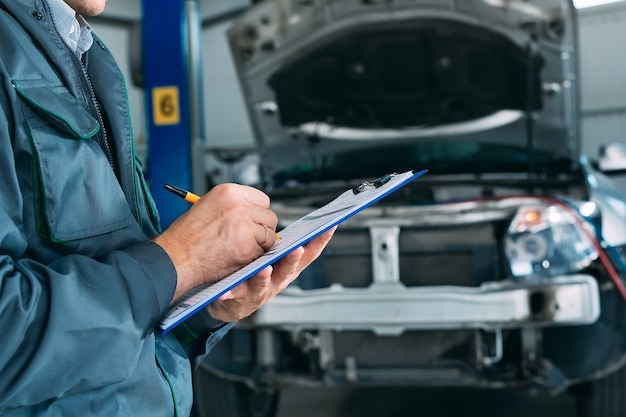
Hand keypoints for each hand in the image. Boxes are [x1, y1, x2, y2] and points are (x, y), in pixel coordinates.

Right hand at [153, 183, 278, 302]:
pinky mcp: (248, 245)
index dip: (258, 213)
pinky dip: (255, 256)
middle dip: (262, 229)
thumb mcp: (207, 207)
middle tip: (249, 239)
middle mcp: (239, 204)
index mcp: (228, 192)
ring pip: (270, 234)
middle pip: (269, 216)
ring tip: (241, 248)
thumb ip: (232, 206)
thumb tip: (253, 213)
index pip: (262, 199)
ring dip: (260, 244)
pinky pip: (264, 250)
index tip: (252, 222)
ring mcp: (245, 224)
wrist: (176, 258)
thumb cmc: (186, 237)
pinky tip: (238, 256)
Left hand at [207, 227, 335, 322]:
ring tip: (264, 268)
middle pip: (288, 269)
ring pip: (263, 282)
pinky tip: (224, 291)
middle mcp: (278, 280)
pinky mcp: (240, 297)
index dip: (320, 242)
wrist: (232, 303)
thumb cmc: (255, 275)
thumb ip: (280, 243)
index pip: (309, 254)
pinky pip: (234, 293)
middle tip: (298, 248)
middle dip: (293, 259)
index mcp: (288, 268)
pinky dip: (230, 292)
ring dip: (265, 275)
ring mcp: (260, 290)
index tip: (330, 227)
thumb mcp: (274, 259)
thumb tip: (284, 216)